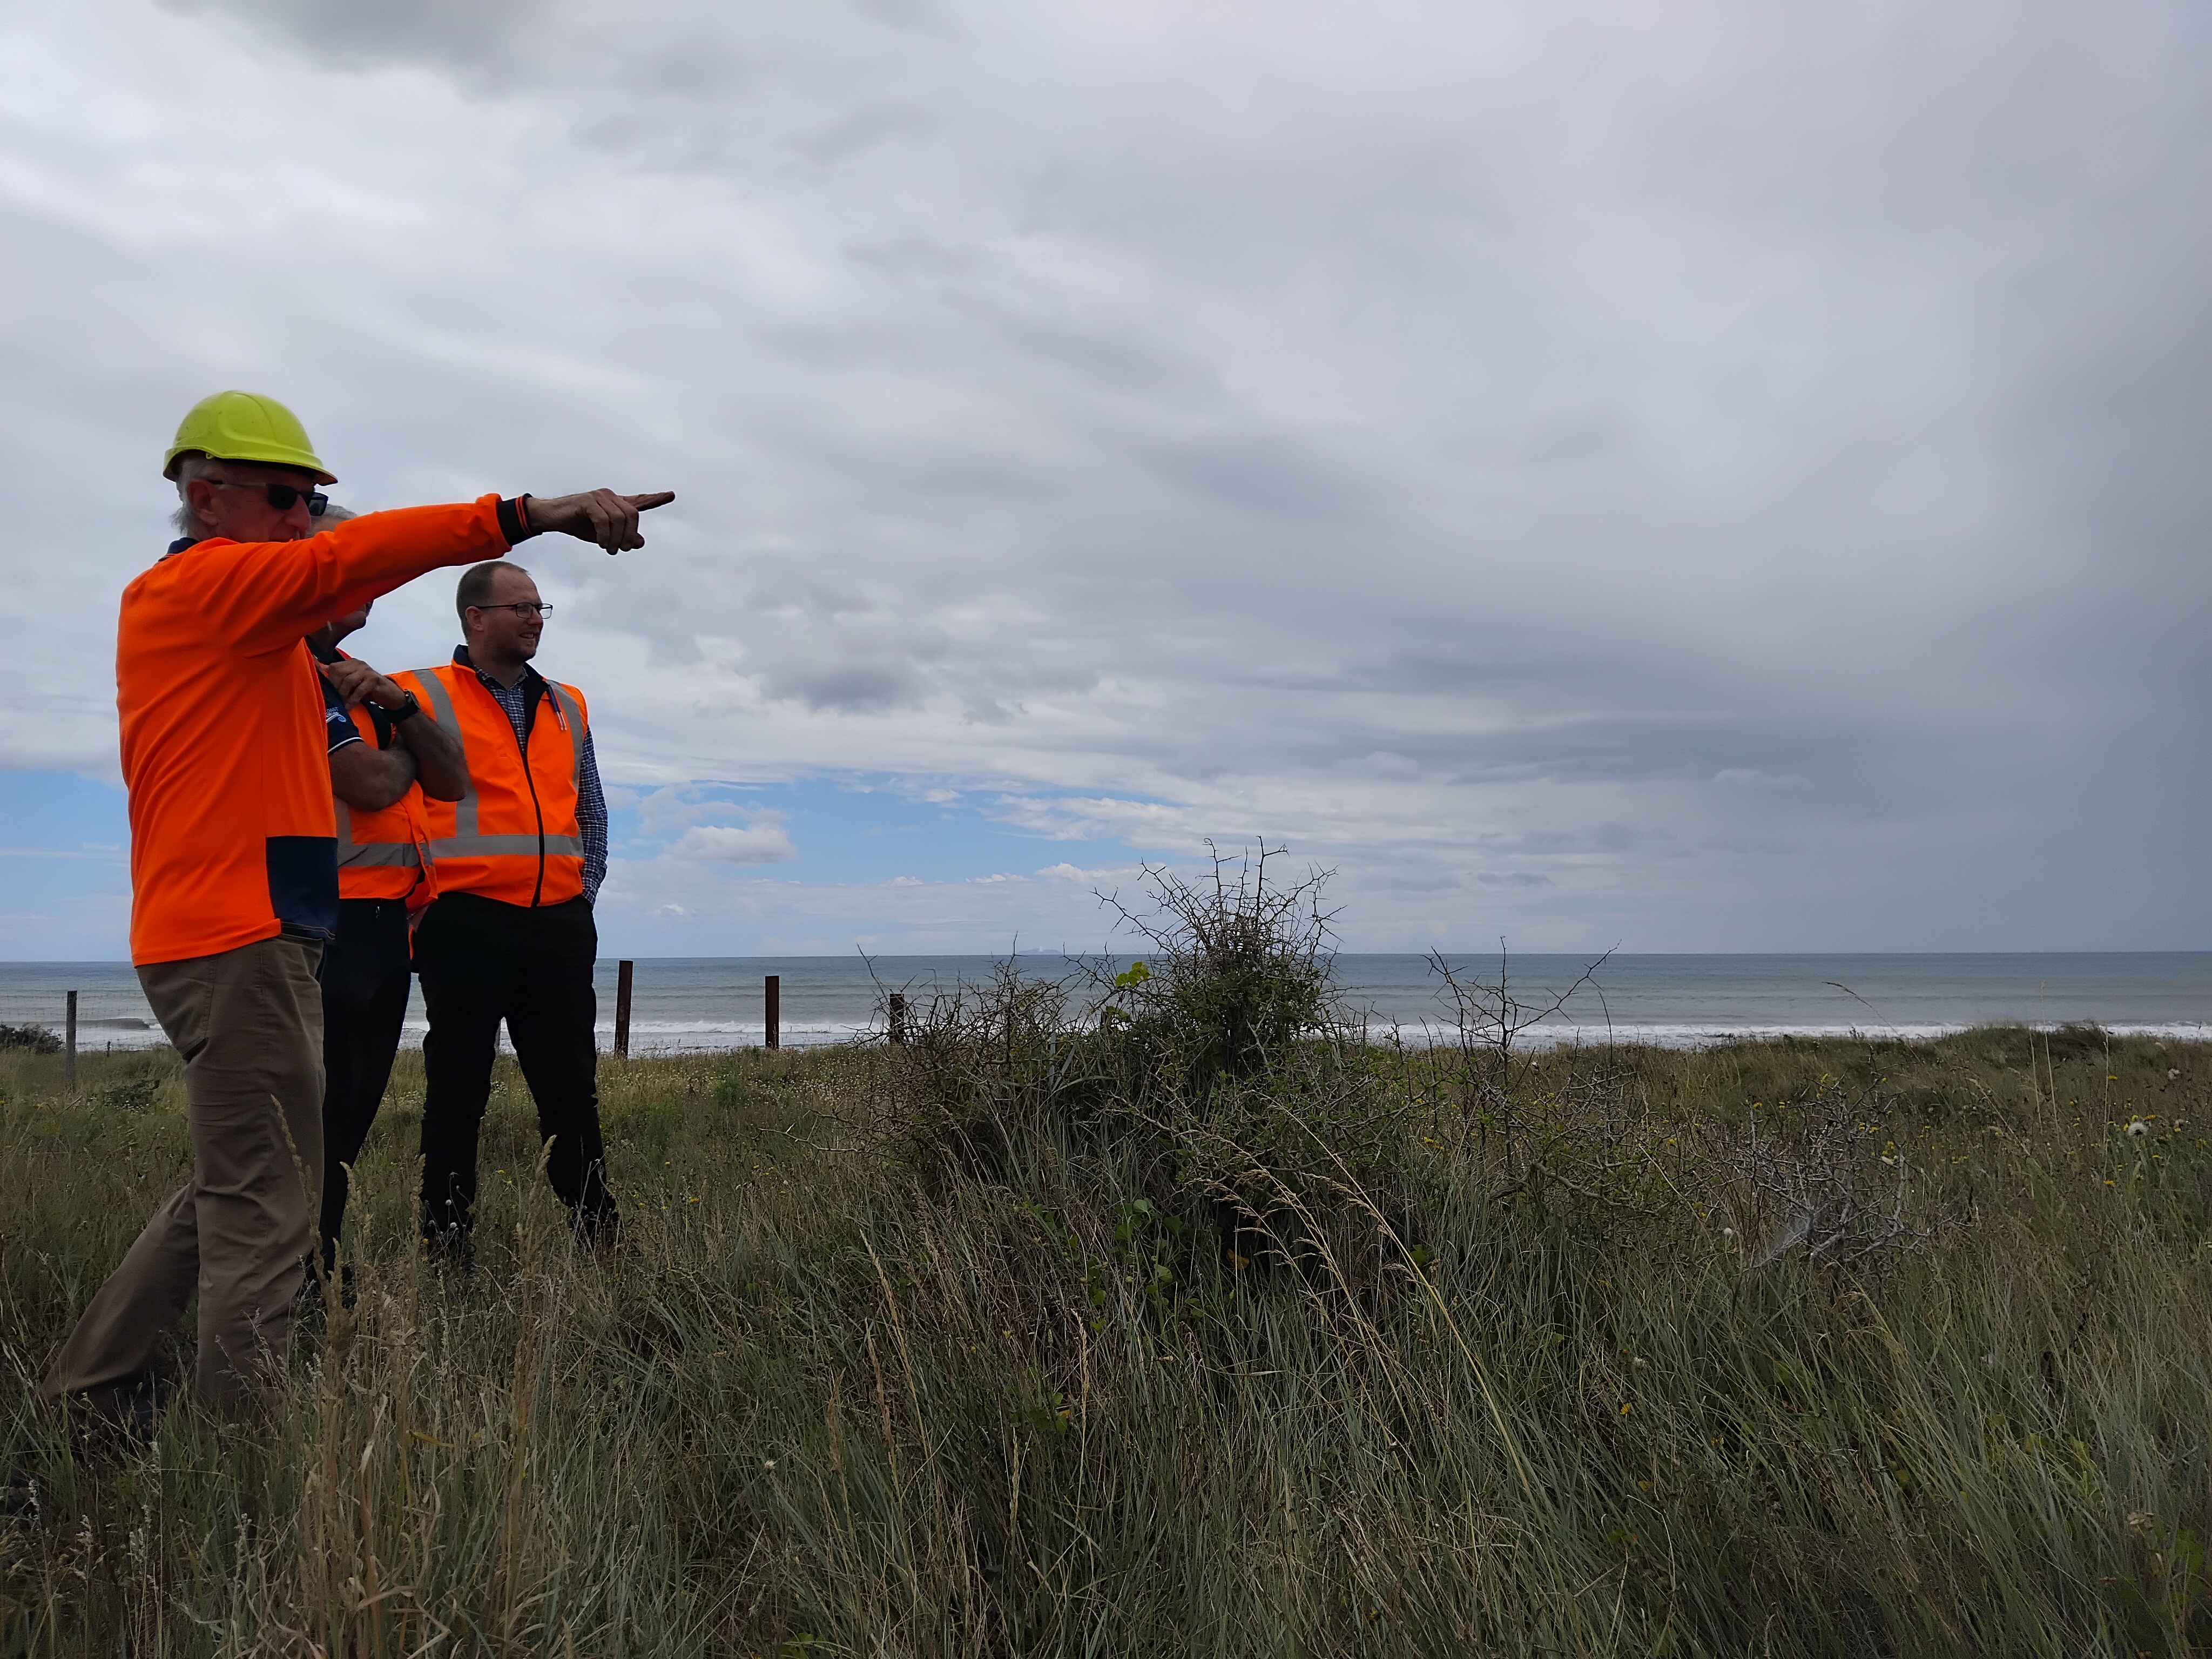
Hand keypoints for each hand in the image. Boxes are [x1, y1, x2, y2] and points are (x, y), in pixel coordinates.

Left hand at [320, 657, 409, 711]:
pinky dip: (353, 699)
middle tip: (335, 699)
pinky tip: (349, 706)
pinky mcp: (374, 680)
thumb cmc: (370, 690)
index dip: (329, 680)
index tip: (327, 691)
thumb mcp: (352, 684)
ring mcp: (367, 671)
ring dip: (344, 694)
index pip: (334, 667)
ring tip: (342, 703)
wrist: (391, 696)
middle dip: (336, 687)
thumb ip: (339, 679)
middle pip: (340, 672)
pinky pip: (359, 689)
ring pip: (348, 680)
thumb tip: (321, 674)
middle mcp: (359, 664)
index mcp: (352, 662)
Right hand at [524, 489, 675, 553]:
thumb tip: (640, 542)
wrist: (551, 517)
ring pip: (620, 519)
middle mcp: (610, 497)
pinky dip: (606, 535)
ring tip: (611, 549)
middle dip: (630, 536)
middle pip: (633, 515)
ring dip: (617, 539)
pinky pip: (605, 520)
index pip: (639, 501)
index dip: (655, 499)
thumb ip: (622, 537)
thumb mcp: (604, 536)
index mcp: (616, 504)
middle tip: (622, 550)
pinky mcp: (588, 501)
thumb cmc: (578, 524)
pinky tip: (603, 544)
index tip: (671, 495)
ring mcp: (599, 497)